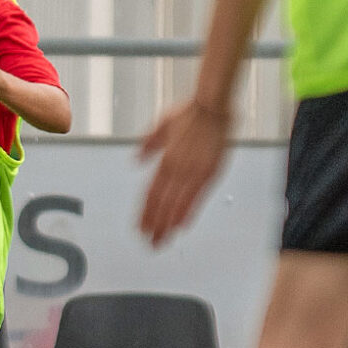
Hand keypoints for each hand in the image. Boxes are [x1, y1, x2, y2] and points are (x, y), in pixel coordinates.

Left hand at [137, 99, 232, 246]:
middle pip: (162, 203)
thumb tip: (136, 159)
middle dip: (155, 225)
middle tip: (149, 242)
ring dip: (168, 224)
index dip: (145, 212)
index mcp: (165, 159)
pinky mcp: (210, 172)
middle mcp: (177, 169)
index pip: (150, 193)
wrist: (212, 105)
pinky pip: (196, 198)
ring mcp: (194, 172)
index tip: (140, 227)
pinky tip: (182, 226)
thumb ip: (148, 144)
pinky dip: (188, 213)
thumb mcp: (162, 125)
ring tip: (163, 240)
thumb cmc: (189, 112)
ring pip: (177, 205)